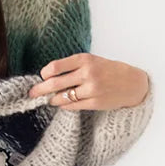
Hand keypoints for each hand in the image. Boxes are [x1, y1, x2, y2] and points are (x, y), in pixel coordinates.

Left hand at [28, 54, 149, 109]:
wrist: (133, 83)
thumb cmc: (109, 70)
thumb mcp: (92, 61)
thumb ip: (73, 67)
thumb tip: (48, 77)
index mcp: (85, 59)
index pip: (55, 67)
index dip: (45, 74)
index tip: (43, 76)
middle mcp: (87, 73)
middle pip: (54, 84)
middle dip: (39, 90)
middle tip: (31, 93)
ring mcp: (91, 89)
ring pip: (61, 97)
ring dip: (52, 99)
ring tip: (50, 99)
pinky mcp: (94, 103)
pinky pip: (71, 106)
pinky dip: (64, 105)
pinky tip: (62, 103)